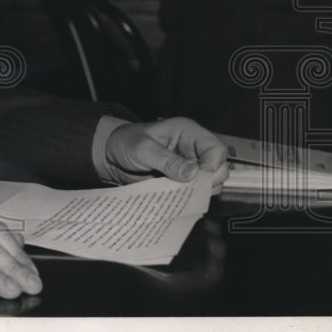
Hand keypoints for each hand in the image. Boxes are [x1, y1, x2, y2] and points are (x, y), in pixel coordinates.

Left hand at [105, 117, 228, 193]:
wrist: (112, 156)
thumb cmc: (126, 143)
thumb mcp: (143, 148)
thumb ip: (167, 160)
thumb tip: (192, 173)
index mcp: (188, 133)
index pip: (216, 149)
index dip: (213, 164)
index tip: (199, 177)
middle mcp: (193, 150)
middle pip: (219, 169)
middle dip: (207, 181)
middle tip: (188, 188)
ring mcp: (189, 167)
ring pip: (209, 185)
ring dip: (196, 192)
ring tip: (177, 192)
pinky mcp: (182, 182)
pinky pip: (194, 193)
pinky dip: (188, 198)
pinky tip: (175, 198)